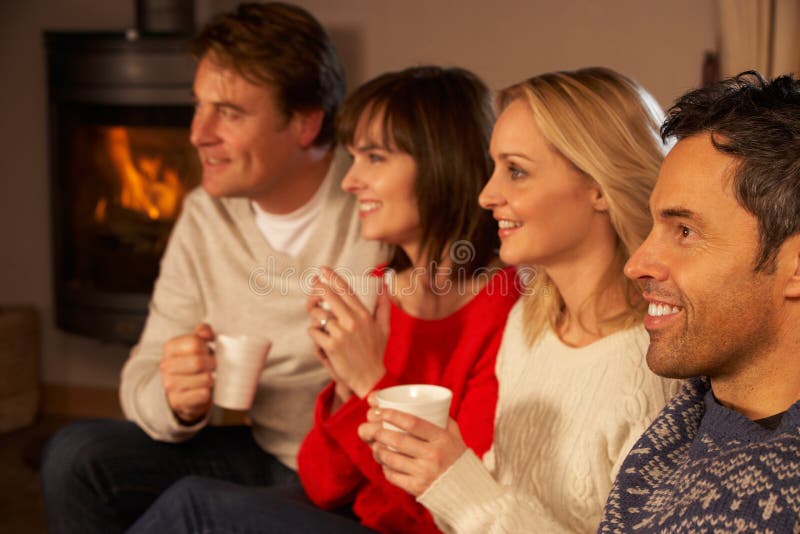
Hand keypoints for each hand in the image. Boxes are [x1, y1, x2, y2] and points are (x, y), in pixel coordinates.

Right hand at [160, 323, 215, 423]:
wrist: (181, 392)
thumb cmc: (192, 364)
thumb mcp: (196, 345)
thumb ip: (202, 332)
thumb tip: (206, 333)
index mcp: (170, 348)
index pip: (194, 342)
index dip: (207, 347)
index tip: (209, 351)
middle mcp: (166, 366)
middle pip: (198, 361)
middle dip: (212, 364)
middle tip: (215, 366)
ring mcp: (170, 385)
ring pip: (205, 378)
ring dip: (212, 378)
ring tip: (210, 377)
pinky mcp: (177, 401)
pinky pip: (203, 394)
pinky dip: (209, 392)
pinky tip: (205, 390)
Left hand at [306, 266, 389, 397]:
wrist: (370, 378)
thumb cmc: (376, 352)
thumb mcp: (384, 327)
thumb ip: (383, 305)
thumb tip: (384, 283)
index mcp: (364, 315)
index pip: (346, 290)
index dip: (332, 277)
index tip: (323, 270)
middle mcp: (352, 322)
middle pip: (329, 297)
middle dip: (318, 289)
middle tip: (313, 286)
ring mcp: (341, 334)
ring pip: (318, 315)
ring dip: (314, 314)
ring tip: (316, 316)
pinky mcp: (331, 346)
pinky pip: (314, 331)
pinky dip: (313, 332)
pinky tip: (318, 335)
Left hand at [357, 392, 467, 496]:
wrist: (467, 490)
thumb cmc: (457, 457)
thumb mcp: (454, 435)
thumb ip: (441, 419)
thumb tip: (419, 402)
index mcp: (442, 439)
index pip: (413, 423)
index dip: (393, 415)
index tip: (381, 411)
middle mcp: (433, 455)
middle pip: (398, 440)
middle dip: (380, 432)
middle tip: (372, 428)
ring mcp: (424, 473)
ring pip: (392, 459)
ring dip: (378, 450)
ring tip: (375, 444)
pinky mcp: (417, 488)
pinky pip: (393, 476)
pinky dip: (385, 467)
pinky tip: (384, 461)